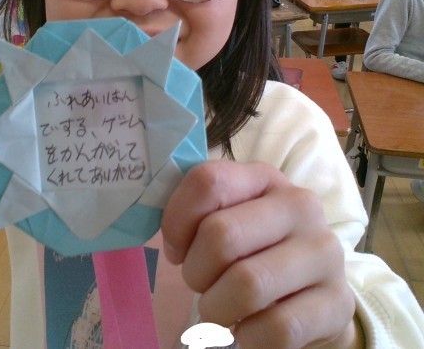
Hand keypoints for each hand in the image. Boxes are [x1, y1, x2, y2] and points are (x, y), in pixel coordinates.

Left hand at [161, 161, 358, 348]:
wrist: (314, 293)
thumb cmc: (255, 250)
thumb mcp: (228, 218)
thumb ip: (195, 213)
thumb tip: (172, 241)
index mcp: (264, 178)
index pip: (207, 182)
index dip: (177, 221)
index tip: (178, 249)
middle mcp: (299, 205)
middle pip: (221, 235)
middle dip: (196, 272)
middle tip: (202, 284)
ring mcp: (324, 253)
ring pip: (247, 285)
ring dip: (217, 308)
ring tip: (222, 308)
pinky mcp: (337, 302)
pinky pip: (276, 328)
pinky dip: (248, 336)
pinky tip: (249, 328)